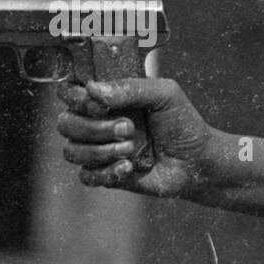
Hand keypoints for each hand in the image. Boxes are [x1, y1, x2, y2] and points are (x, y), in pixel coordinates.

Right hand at [56, 78, 215, 197]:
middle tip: (128, 128)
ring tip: (131, 149)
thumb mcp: (165, 95)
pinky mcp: (106, 174)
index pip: (69, 93)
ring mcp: (100, 150)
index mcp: (107, 99)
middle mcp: (98, 123)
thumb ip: (131, 87)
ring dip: (100, 151)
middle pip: (65, 123)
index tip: (101, 105)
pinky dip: (106, 172)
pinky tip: (129, 168)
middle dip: (93, 128)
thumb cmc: (183, 123)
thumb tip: (92, 89)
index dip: (77, 99)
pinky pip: (86, 176)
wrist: (199, 160)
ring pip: (71, 151)